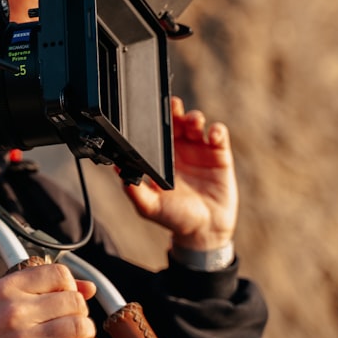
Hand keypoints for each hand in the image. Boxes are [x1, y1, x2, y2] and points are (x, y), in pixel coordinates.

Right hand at [0, 263, 100, 337]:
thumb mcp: (4, 300)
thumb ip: (44, 288)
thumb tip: (88, 287)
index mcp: (7, 289)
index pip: (58, 274)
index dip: (70, 285)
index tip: (65, 296)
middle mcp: (14, 311)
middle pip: (73, 300)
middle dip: (80, 311)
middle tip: (72, 319)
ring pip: (79, 326)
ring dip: (86, 332)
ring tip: (78, 336)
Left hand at [123, 97, 237, 250]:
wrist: (203, 231)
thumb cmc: (174, 218)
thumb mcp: (149, 206)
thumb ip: (134, 190)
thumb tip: (118, 171)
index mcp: (161, 157)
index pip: (156, 131)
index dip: (154, 119)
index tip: (150, 110)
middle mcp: (180, 149)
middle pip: (176, 120)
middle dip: (174, 110)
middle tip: (172, 106)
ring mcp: (200, 150)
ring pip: (196, 123)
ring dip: (194, 117)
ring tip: (193, 122)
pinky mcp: (220, 155)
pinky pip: (219, 136)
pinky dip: (217, 131)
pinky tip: (213, 135)